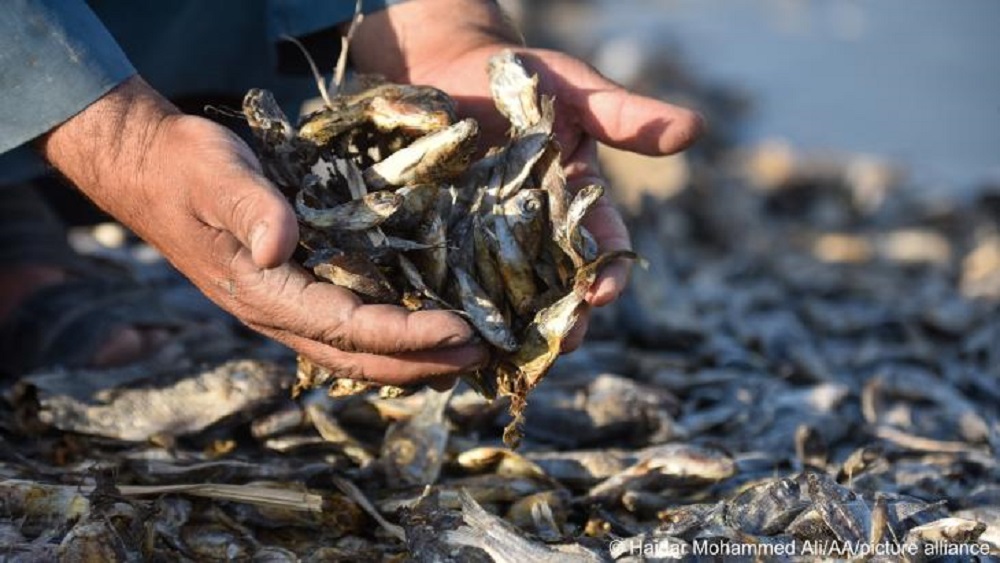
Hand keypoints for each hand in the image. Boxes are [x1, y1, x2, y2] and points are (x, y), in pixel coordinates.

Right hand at [40, 77, 485, 384]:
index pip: (349, 327)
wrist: (149, 170)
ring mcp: (282, 309)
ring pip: (354, 354)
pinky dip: (388, 341)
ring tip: (465, 355)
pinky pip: (345, 331)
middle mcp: (275, 313)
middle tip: (483, 354)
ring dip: (411, 360)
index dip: (408, 334)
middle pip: (359, 357)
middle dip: (423, 361)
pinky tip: (422, 333)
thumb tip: (281, 247)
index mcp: (263, 292)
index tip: (462, 329)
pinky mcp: (290, 294)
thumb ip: (250, 208)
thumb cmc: (187, 167)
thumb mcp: (216, 174)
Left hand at [350, 0, 702, 350]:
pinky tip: (455, 329)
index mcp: (576, 199)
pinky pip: (454, 277)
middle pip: (558, 283)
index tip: (604, 293)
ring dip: (516, 324)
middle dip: (566, 315)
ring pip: (509, 292)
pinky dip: (458, 305)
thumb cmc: (519, 75)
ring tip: (513, 351)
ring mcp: (489, 238)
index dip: (609, 271)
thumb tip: (696, 128)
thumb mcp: (574, 89)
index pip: (603, 244)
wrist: (443, 66)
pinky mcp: (443, 239)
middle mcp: (537, 228)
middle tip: (564, 342)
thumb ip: (625, 115)